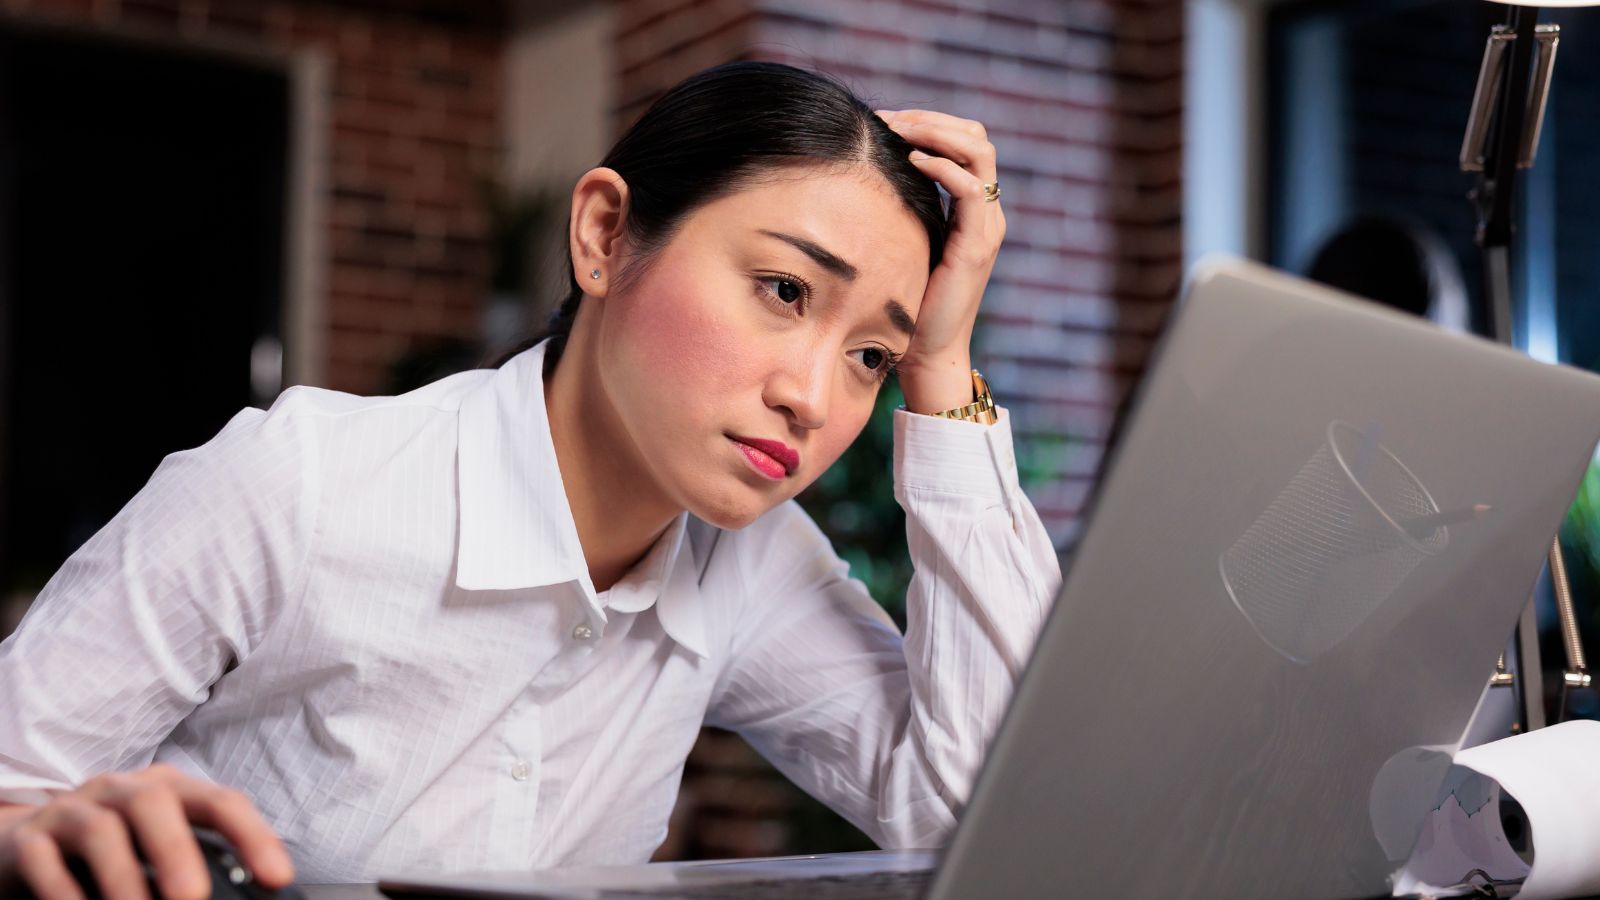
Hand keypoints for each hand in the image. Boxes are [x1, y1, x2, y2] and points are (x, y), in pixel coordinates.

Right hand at [0, 764, 292, 899]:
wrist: (29, 843)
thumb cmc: (115, 849)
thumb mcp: (159, 848)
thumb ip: (197, 865)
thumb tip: (248, 895)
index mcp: (169, 790)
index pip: (220, 802)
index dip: (253, 836)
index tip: (277, 878)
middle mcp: (122, 790)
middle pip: (154, 802)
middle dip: (177, 851)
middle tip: (193, 898)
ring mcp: (73, 809)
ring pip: (100, 830)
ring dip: (122, 878)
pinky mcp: (31, 837)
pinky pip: (44, 859)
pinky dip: (64, 891)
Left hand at [874, 108, 1005, 415]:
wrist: (927, 352)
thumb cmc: (907, 303)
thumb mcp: (901, 243)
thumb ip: (898, 210)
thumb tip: (861, 175)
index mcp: (971, 210)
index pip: (965, 142)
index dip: (928, 122)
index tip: (884, 121)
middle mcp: (986, 213)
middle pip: (977, 136)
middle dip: (931, 119)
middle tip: (888, 118)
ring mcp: (986, 227)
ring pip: (979, 151)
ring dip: (937, 132)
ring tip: (899, 130)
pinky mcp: (977, 245)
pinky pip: (970, 189)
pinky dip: (943, 166)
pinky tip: (911, 161)